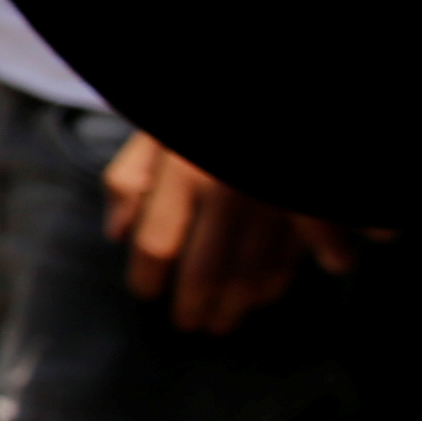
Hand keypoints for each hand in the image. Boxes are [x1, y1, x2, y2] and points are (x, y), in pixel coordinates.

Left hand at [101, 130, 358, 335]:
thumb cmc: (193, 125)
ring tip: (223, 322)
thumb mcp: (156, 133)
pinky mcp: (305, 206)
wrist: (254, 96)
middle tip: (187, 324)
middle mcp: (225, 189)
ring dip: (234, 304)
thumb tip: (116, 232)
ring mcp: (269, 199)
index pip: (157, 243)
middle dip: (193, 304)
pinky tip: (264, 298)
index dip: (147, 277)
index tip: (145, 294)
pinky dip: (277, 281)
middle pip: (204, 269)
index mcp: (182, 171)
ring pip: (249, 270)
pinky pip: (291, 254)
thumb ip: (129, 178)